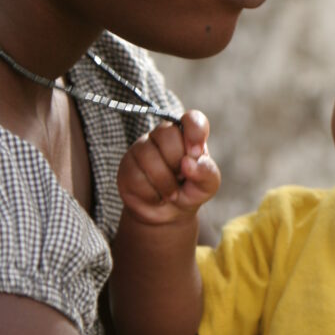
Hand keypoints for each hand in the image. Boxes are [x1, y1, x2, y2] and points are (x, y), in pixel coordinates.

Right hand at [117, 109, 220, 226]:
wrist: (167, 215)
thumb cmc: (190, 191)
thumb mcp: (207, 185)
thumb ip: (206, 172)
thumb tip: (188, 162)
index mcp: (187, 135)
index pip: (192, 119)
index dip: (194, 132)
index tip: (196, 152)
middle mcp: (162, 136)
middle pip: (167, 133)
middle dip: (177, 161)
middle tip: (181, 178)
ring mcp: (142, 148)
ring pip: (148, 155)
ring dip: (164, 182)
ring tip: (171, 194)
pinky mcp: (127, 166)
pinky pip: (136, 176)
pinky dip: (151, 194)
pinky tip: (156, 197)